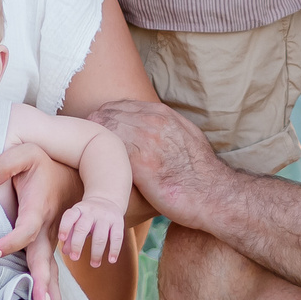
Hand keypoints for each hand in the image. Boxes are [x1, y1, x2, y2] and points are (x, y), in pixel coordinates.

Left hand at [0, 141, 75, 299]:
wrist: (77, 167)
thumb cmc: (43, 162)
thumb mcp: (25, 153)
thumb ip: (2, 165)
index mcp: (40, 208)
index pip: (25, 230)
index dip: (8, 243)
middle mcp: (50, 228)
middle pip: (45, 260)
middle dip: (42, 284)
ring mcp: (54, 238)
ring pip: (53, 270)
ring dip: (53, 295)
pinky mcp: (53, 243)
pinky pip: (52, 269)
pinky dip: (53, 290)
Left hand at [58, 200, 125, 265]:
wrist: (107, 198)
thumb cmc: (87, 215)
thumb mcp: (77, 219)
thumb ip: (70, 235)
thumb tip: (66, 252)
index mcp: (78, 210)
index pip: (69, 216)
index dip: (65, 227)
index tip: (61, 239)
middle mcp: (92, 212)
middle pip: (83, 228)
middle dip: (77, 244)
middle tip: (74, 258)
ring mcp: (106, 217)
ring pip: (101, 235)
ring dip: (97, 252)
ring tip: (94, 264)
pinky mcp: (118, 222)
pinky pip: (117, 237)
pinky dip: (114, 249)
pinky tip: (111, 260)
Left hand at [91, 101, 224, 219]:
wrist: (213, 194)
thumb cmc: (200, 173)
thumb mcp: (187, 136)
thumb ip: (167, 127)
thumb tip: (153, 129)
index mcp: (162, 113)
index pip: (119, 105)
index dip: (105, 119)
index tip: (99, 135)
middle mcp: (152, 120)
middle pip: (106, 114)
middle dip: (94, 130)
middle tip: (88, 149)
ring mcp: (145, 138)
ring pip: (102, 130)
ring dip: (92, 144)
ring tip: (88, 160)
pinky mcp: (140, 161)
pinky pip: (107, 151)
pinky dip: (97, 159)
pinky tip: (96, 171)